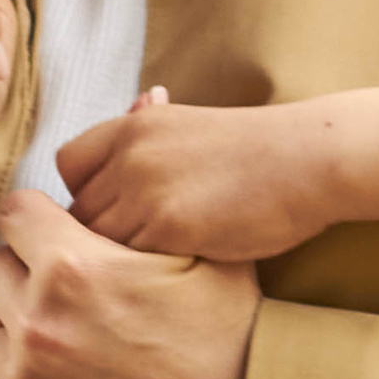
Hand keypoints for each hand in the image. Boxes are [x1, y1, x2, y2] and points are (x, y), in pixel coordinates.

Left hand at [0, 191, 258, 378]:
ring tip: (48, 331)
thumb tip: (130, 144)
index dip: (41, 220)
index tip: (59, 235)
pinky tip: (26, 377)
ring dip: (7, 321)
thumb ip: (145, 208)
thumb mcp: (201, 250)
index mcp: (72, 266)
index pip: (15, 213)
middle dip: (24, 268)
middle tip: (64, 287)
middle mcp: (36, 321)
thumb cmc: (230, 332)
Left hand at [59, 91, 340, 261]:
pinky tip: (166, 278)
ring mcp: (145, 190)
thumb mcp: (194, 126)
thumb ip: (154, 129)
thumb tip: (142, 100)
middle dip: (93, 237)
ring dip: (113, 262)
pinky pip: (127, 262)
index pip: (69, 164)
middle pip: (77, 210)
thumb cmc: (261, 151)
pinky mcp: (167, 227)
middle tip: (123, 256)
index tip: (108, 213)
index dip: (82, 194)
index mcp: (134, 126)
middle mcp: (130, 154)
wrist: (309, 160)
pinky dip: (140, 275)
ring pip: (96, 242)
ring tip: (143, 272)